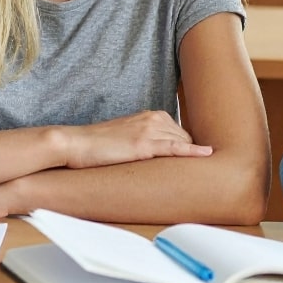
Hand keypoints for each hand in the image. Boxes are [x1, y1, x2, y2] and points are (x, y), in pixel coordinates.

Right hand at [62, 110, 212, 168]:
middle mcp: (153, 119)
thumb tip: (154, 152)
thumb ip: (143, 138)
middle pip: (183, 137)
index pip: (178, 131)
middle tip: (204, 165)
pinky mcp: (144, 146)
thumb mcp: (125, 135)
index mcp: (149, 115)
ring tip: (206, 167)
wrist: (76, 143)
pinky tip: (206, 154)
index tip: (197, 156)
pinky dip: (192, 151)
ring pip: (181, 142)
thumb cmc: (96, 143)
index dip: (186, 146)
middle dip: (192, 150)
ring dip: (193, 154)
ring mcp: (149, 131)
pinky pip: (175, 148)